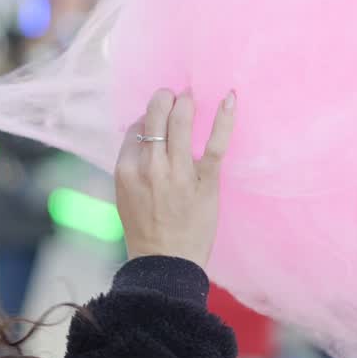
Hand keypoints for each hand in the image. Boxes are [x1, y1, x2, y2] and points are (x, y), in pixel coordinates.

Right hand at [115, 88, 235, 268]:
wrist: (165, 262)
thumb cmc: (146, 229)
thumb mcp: (126, 194)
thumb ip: (133, 163)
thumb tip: (146, 131)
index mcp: (126, 168)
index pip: (138, 127)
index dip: (149, 118)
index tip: (159, 118)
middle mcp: (149, 166)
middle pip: (156, 115)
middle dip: (166, 98)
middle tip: (177, 95)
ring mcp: (178, 172)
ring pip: (181, 121)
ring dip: (187, 102)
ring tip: (192, 95)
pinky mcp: (205, 180)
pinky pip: (216, 143)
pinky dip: (224, 118)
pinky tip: (230, 99)